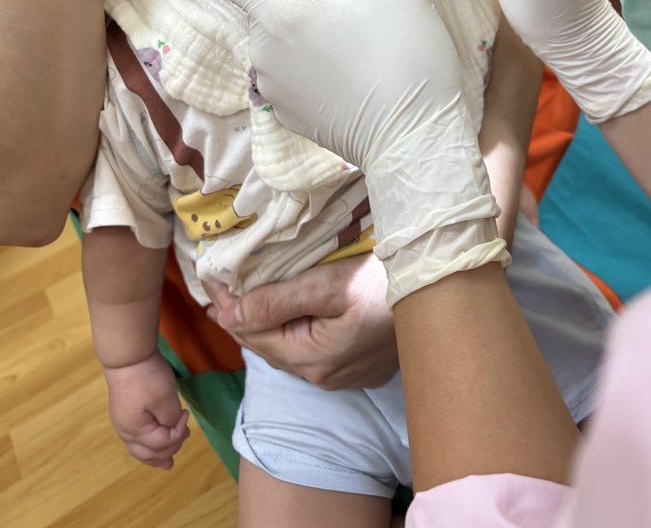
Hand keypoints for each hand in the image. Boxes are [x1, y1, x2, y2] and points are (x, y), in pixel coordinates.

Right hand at [103, 352, 189, 469]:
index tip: (186, 414)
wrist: (127, 356)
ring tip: (167, 463)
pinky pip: (136, 439)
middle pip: (149, 453)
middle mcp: (126, 432)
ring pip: (140, 449)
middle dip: (168, 451)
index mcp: (135, 431)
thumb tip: (170, 427)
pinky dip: (147, 446)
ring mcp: (123, 423)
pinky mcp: (124, 413)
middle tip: (185, 439)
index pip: (162, 443)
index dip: (178, 433)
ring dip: (155, 455)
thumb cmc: (147, 378)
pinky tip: (151, 446)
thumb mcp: (164, 398)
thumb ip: (170, 420)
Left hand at [197, 0, 507, 306]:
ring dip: (307, 15)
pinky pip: (289, 68)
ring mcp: (271, 87)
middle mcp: (260, 50)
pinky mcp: (289, 114)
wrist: (416, 141)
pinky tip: (356, 57)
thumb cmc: (405, 55)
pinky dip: (312, 52)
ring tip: (358, 17)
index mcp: (275, 12)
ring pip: (276, 32)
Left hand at [204, 254, 397, 389]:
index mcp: (311, 360)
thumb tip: (229, 314)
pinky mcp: (362, 365)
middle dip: (243, 314)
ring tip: (248, 295)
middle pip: (269, 344)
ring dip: (268, 321)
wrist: (442, 293)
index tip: (208, 274)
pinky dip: (294, 326)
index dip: (226, 303)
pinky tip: (290, 308)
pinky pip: (313, 347)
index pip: (251, 333)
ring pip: (291, 347)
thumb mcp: (328, 286)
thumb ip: (277, 302)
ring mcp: (346, 374)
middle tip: (221, 284)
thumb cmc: (386, 283)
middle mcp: (325, 376)